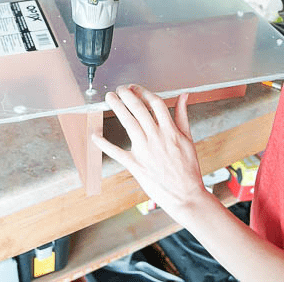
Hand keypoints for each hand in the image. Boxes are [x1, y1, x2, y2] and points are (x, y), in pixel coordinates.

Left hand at [92, 85, 210, 223]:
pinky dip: (103, 143)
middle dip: (127, 95)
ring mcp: (144, 150)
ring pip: (128, 122)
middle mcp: (156, 137)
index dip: (143, 92)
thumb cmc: (188, 168)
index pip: (155, 103)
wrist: (186, 195)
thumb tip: (184, 95)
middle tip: (119, 89)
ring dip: (117, 107)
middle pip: (139, 109)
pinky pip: (116, 151)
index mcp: (171, 131)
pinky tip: (95, 135)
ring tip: (109, 98)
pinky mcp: (135, 165)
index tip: (135, 88)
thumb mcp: (189, 139)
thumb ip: (183, 115)